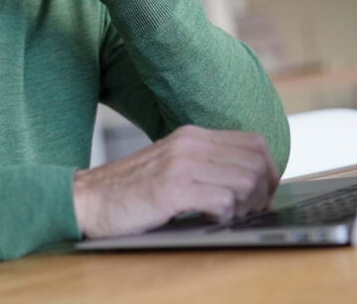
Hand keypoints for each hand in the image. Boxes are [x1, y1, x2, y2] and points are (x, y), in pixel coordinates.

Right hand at [72, 125, 279, 237]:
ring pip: (245, 182)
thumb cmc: (130, 191)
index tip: (262, 194)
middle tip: (247, 212)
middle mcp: (189, 143)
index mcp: (192, 135)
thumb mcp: (171, 164)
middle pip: (256, 162)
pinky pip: (222, 201)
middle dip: (262, 193)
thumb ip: (204, 164)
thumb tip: (250, 181)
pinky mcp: (171, 189)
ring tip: (225, 217)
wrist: (87, 200)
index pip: (255, 142)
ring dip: (243, 207)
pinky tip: (207, 221)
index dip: (269, 170)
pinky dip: (224, 217)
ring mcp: (180, 164)